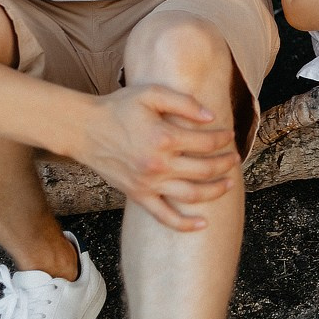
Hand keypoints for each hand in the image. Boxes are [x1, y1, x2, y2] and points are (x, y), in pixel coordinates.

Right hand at [73, 85, 240, 231]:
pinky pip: (164, 217)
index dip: (223, 138)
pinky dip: (185, 224)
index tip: (229, 135)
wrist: (84, 129)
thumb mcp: (151, 93)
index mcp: (164, 137)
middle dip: (225, 163)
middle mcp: (159, 164)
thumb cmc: (119, 107)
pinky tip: (202, 224)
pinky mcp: (138, 196)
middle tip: (235, 158)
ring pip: (192, 194)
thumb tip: (211, 117)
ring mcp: (148, 183)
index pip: (206, 141)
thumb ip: (184, 103)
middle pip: (205, 169)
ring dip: (215, 190)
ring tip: (229, 183)